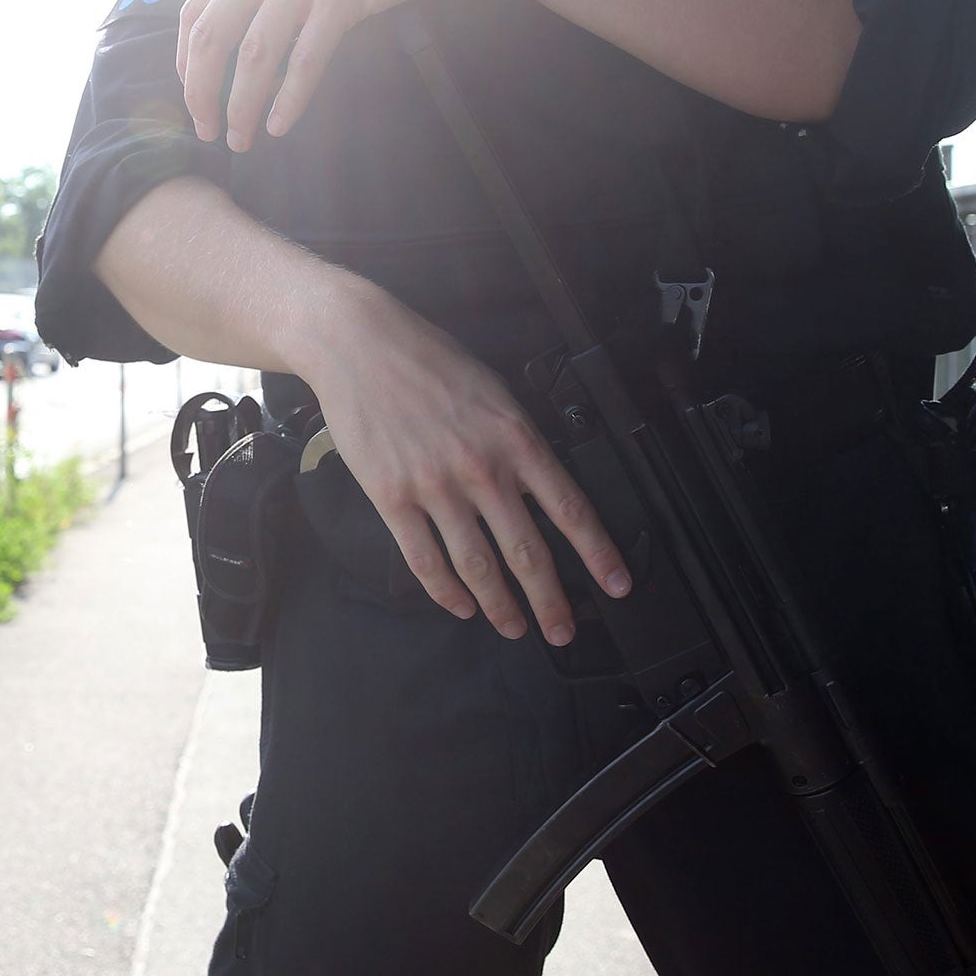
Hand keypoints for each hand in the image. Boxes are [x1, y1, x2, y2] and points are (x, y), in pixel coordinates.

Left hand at [176, 0, 502, 153]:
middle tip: (207, 131)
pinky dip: (288, 99)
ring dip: (240, 106)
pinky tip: (279, 125)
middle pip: (211, 38)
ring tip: (240, 140)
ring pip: (253, 55)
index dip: (184, 65)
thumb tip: (229, 36)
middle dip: (201, 94)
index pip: (192, 14)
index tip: (193, 99)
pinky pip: (305, 59)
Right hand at [298, 282, 631, 644]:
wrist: (359, 344)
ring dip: (499, 606)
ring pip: (477, 565)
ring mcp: (434, 486)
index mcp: (516, 438)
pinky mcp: (391, 497)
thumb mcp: (494, 391)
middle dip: (550, 600)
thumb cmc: (427, 360)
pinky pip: (424, 559)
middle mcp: (481, 468)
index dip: (597, 554)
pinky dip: (445, 591)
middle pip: (527, 551)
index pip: (570, 509)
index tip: (616, 585)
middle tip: (563, 631)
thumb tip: (538, 485)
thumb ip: (518, 440)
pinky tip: (460, 605)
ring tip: (513, 628)